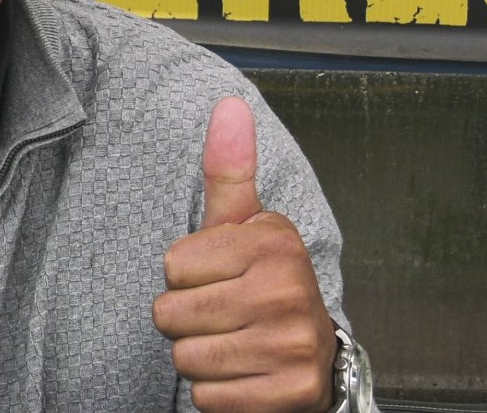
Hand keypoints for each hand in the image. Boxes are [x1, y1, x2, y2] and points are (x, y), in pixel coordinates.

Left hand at [151, 97, 335, 412]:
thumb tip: (229, 103)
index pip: (172, 265)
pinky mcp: (290, 394)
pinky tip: (245, 374)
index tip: (220, 277)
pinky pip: (208, 397)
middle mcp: (289, 290)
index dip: (184, 276)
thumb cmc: (264, 284)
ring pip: (187, 358)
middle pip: (172, 315)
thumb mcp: (245, 225)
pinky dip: (218, 394)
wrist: (314, 357)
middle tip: (223, 315)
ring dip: (200, 358)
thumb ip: (228, 170)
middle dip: (186, 321)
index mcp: (274, 242)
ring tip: (233, 342)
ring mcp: (293, 344)